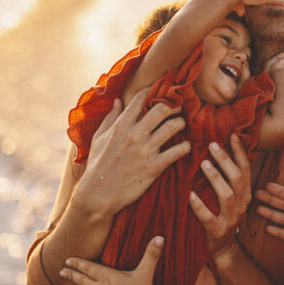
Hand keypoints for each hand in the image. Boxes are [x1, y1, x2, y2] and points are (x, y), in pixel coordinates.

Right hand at [74, 89, 190, 214]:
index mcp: (121, 125)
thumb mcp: (98, 138)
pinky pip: (177, 151)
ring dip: (181, 123)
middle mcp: (135, 134)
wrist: (98, 195)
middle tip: (179, 107)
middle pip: (162, 108)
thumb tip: (118, 100)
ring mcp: (145, 150)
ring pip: (173, 127)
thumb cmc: (97, 166)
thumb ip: (110, 118)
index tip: (162, 90)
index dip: (155, 90)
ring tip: (182, 125)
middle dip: (174, 105)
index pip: (141, 98)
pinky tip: (186, 147)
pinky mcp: (154, 167)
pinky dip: (185, 147)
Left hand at [189, 133, 250, 259]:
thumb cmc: (222, 216)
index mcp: (245, 194)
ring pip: (227, 195)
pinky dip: (199, 206)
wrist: (224, 249)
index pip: (245, 168)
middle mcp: (242, 204)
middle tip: (213, 145)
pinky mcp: (217, 231)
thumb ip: (227, 178)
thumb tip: (218, 149)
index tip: (232, 134)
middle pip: (237, 178)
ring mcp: (231, 219)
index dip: (240, 151)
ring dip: (216, 178)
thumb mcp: (230, 197)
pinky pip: (208, 217)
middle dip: (226, 160)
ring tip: (204, 164)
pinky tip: (189, 195)